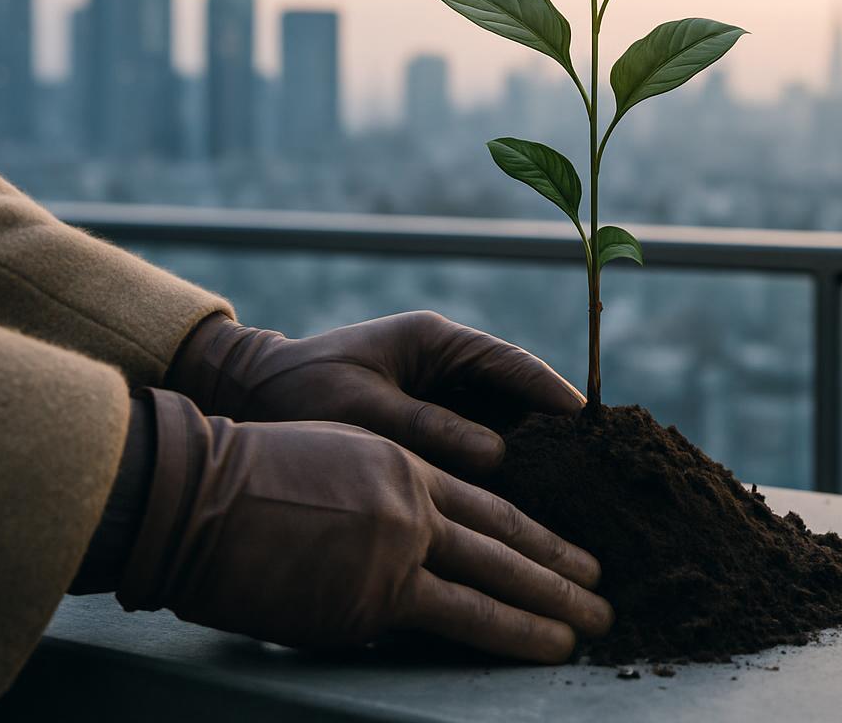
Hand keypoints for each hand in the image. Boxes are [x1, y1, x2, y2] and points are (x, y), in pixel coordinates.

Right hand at [119, 389, 610, 659]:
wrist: (197, 497)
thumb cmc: (241, 485)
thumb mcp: (331, 464)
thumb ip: (380, 499)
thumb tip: (409, 547)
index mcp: (402, 467)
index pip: (487, 504)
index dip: (533, 530)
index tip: (566, 551)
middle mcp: (415, 502)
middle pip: (508, 539)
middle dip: (560, 568)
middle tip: (603, 590)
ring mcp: (401, 546)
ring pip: (500, 578)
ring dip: (554, 605)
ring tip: (593, 623)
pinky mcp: (378, 594)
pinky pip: (462, 617)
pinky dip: (513, 634)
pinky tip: (547, 645)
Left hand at [167, 311, 581, 474]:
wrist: (245, 393)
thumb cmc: (298, 391)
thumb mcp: (364, 409)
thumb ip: (429, 429)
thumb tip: (498, 455)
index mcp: (435, 340)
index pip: (512, 363)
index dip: (554, 393)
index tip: (590, 422)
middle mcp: (445, 362)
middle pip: (516, 393)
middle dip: (554, 426)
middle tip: (596, 463)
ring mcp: (437, 390)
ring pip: (501, 419)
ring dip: (530, 450)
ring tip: (571, 487)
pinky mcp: (426, 419)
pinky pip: (474, 441)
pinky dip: (498, 467)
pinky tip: (518, 502)